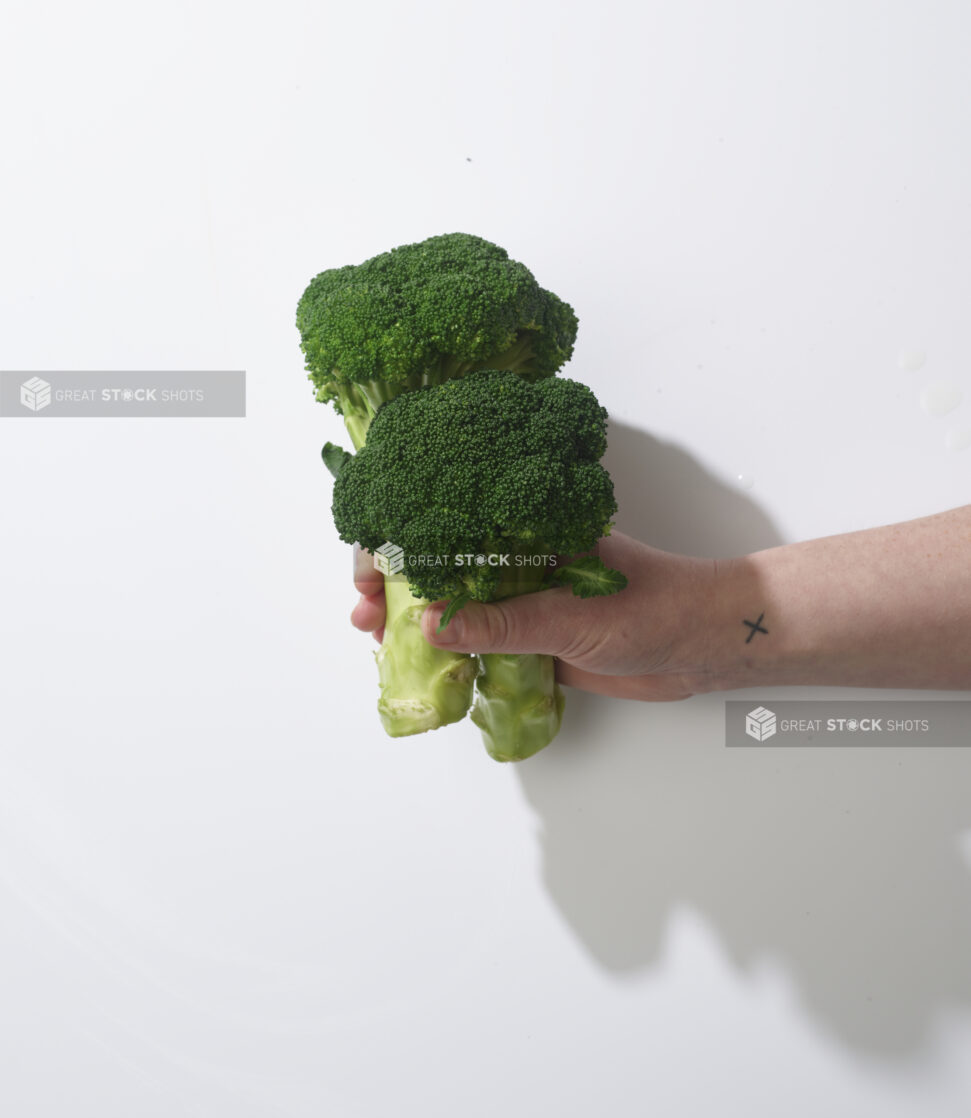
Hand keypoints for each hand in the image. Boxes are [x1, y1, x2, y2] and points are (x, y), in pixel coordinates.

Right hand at [351, 532, 718, 701]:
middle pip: (442, 567)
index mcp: (527, 533)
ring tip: (379, 642)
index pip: (448, 527)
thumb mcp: (573, 614)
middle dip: (395, 587)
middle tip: (362, 616)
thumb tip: (431, 625)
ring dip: (417, 624)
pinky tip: (425, 668)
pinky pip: (484, 646)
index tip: (369, 575)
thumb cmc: (654, 606)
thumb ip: (504, 622)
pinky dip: (452, 656)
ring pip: (457, 608)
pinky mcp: (538, 640)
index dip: (400, 547)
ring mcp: (527, 602)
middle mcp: (520, 562)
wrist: (705, 646)